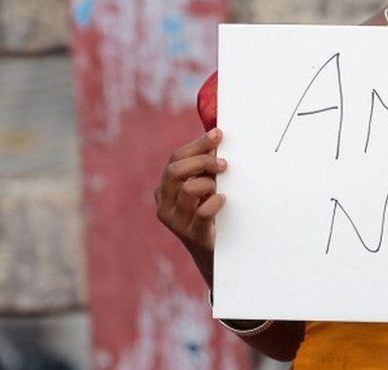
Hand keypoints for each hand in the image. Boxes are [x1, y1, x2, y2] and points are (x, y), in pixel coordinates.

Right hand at [155, 128, 227, 285]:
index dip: (197, 145)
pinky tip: (223, 200)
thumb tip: (216, 136)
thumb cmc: (211, 213)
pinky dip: (216, 202)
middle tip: (223, 164)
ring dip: (209, 183)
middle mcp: (164, 205)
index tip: (218, 135)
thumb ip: (206, 165)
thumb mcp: (205, 187)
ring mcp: (176, 222)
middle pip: (175, 171)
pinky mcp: (193, 235)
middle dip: (202, 161)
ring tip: (220, 189)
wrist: (214, 253)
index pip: (175, 159)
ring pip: (188, 189)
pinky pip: (203, 212)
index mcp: (165, 189)